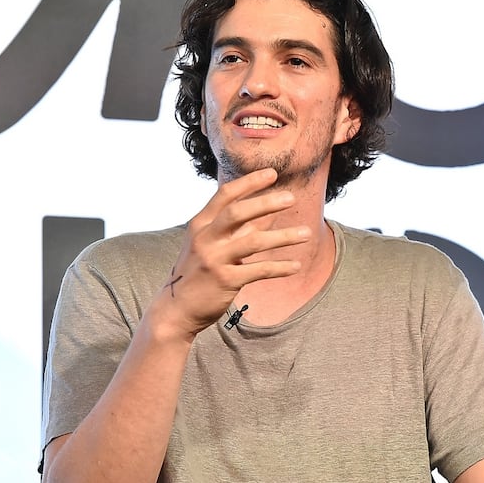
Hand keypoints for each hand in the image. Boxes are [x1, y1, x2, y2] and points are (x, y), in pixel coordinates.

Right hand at [152, 168, 309, 337]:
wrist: (177, 308)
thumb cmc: (198, 272)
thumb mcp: (210, 244)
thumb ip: (238, 228)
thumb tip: (269, 212)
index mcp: (201, 225)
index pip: (225, 195)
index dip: (249, 182)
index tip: (272, 173)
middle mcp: (205, 238)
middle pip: (238, 213)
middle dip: (266, 202)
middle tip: (291, 197)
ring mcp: (214, 259)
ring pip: (254, 242)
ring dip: (283, 236)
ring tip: (306, 233)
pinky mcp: (225, 281)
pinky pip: (259, 270)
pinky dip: (280, 267)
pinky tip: (295, 265)